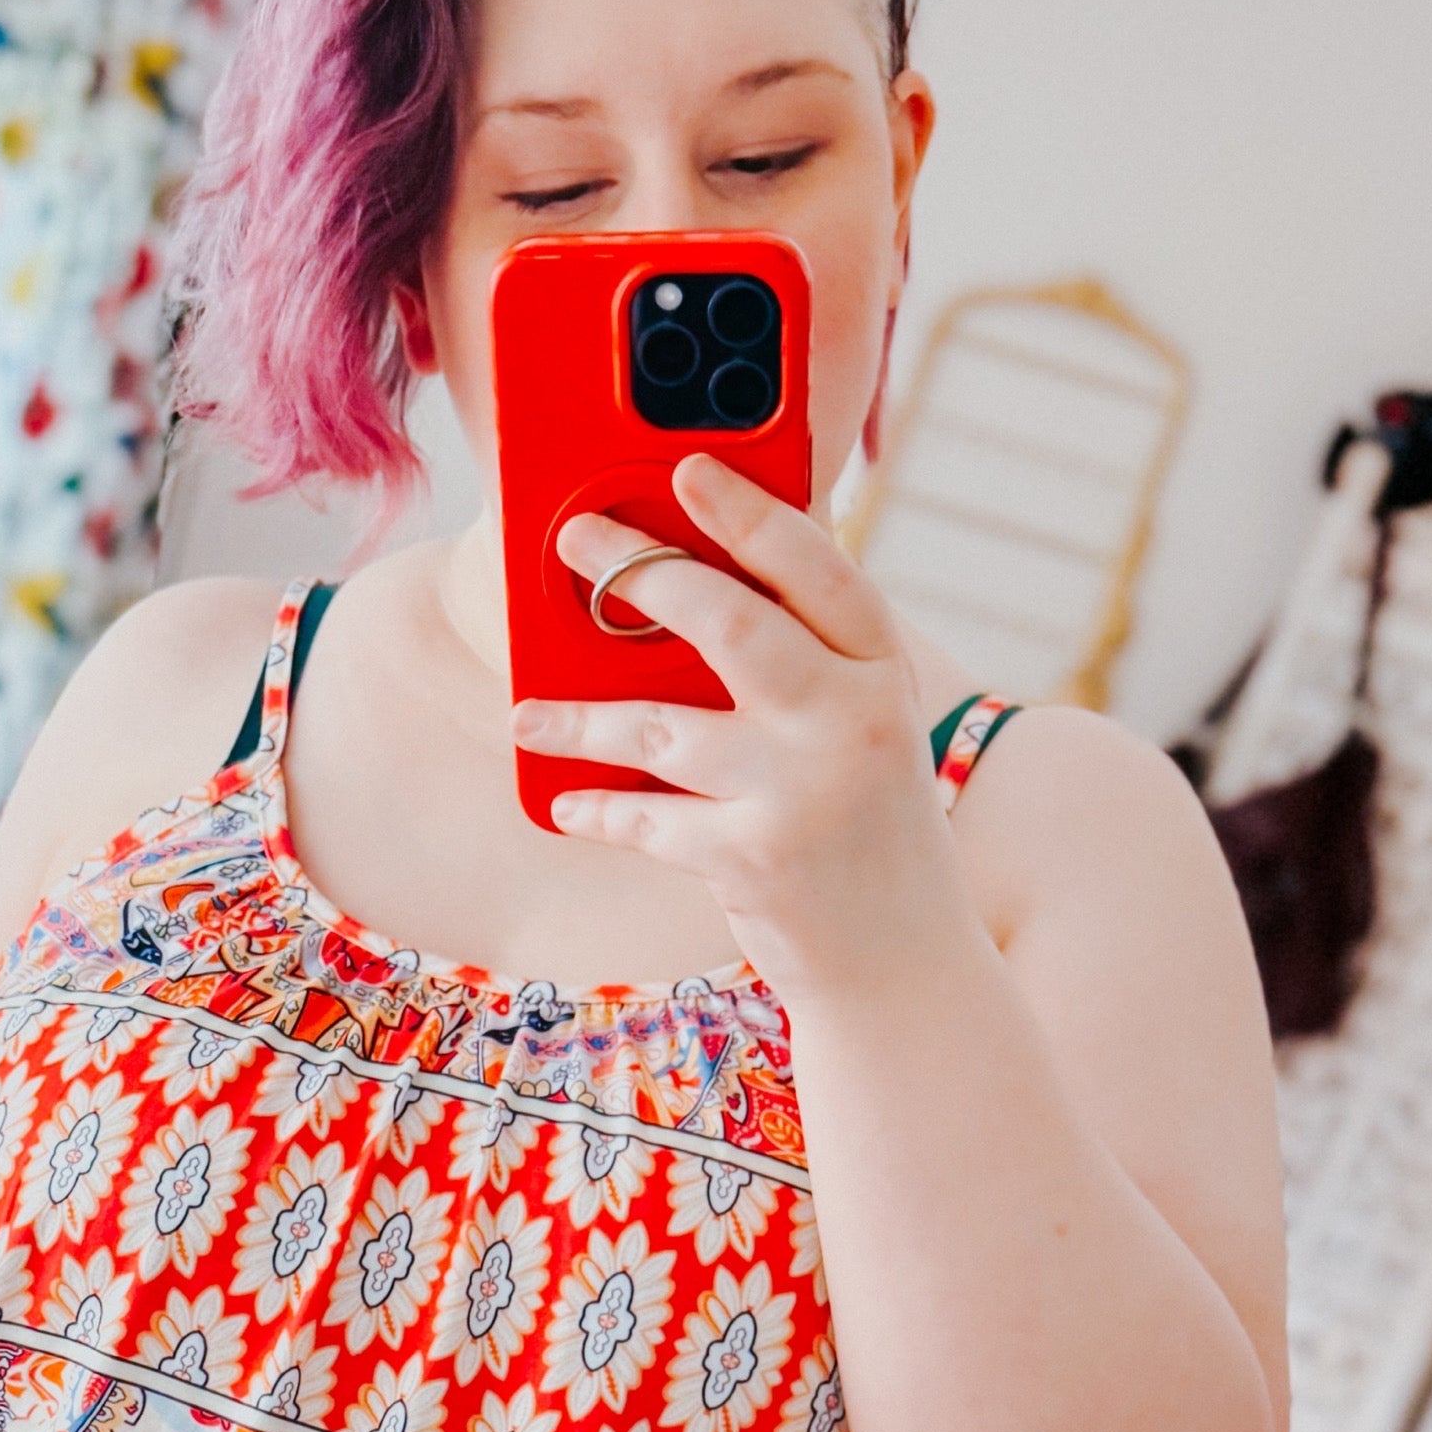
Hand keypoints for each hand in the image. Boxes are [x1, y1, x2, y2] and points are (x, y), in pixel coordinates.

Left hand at [509, 452, 973, 1001]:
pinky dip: (599, 808)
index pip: (816, 566)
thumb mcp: (864, 729)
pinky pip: (647, 817)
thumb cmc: (865, 829)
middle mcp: (853, 719)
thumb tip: (678, 589)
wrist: (905, 964)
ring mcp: (803, 791)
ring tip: (527, 715)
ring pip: (661, 726)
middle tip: (573, 539)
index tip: (686, 466)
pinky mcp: (754, 861)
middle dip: (638, 571)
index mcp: (883, 670)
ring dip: (578, 718)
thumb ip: (803, 663)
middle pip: (730, 622)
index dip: (749, 511)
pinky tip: (566, 801)